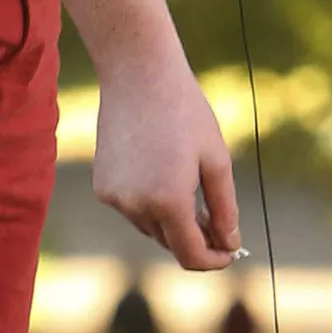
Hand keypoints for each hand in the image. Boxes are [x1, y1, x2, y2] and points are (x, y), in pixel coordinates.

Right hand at [62, 0, 242, 271]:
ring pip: (150, 226)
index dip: (214, 260)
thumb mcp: (216, 158)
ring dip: (171, 218)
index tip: (229, 252)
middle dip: (195, 237)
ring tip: (187, 182)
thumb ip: (225, 207)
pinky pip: (132, 207)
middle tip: (215, 216)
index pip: (192, 256)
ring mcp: (115, 198)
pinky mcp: (102, 185)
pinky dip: (148, 201)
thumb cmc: (185, 111)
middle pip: (171, 242)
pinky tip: (158, 167)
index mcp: (169, 201)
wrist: (139, 72)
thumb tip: (230, 244)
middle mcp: (137, 206)